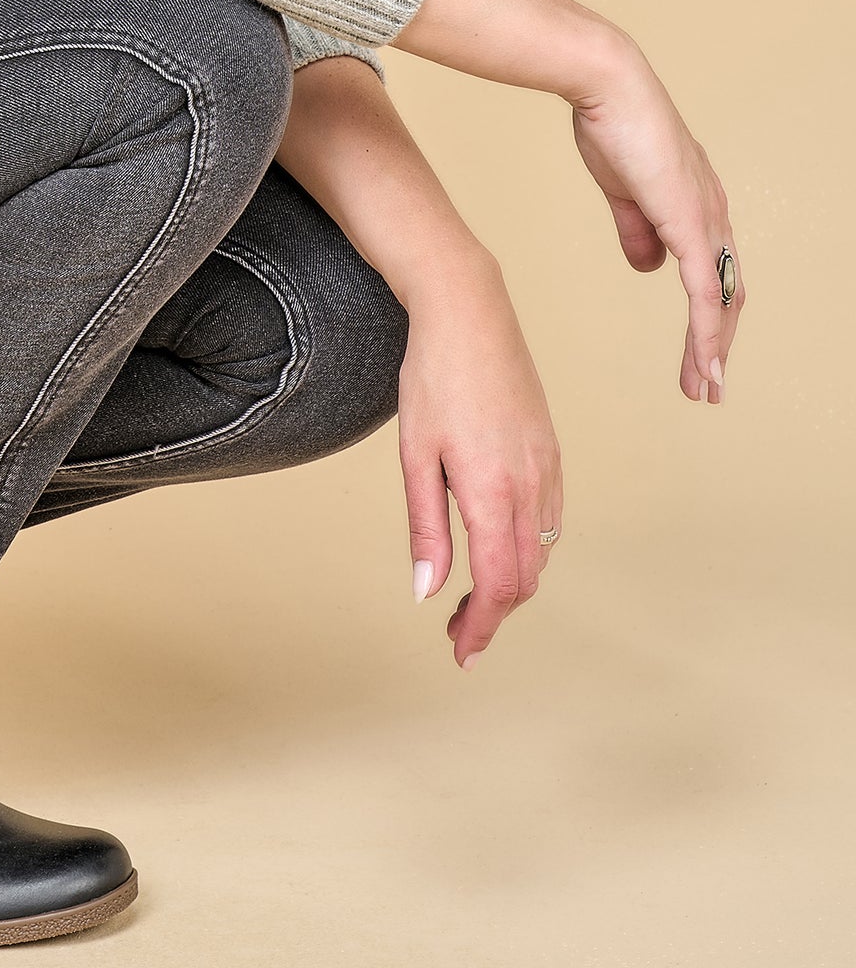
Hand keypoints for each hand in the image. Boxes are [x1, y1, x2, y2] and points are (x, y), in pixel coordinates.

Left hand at [398, 250, 561, 666]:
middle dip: (495, 614)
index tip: (462, 652)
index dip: (483, 627)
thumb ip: (426, 528)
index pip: (500, 585)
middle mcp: (532, 486)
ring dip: (513, 583)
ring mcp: (548, 468)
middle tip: (459, 633)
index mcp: (493, 491)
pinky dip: (528, 548)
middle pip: (526, 577)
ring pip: (541, 551)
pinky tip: (498, 547)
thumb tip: (429, 592)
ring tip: (473, 598)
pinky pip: (549, 519)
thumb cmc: (433, 379)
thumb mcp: (416, 457)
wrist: (470, 315)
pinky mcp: (552, 452)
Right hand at [568, 41, 742, 402]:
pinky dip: (708, 332)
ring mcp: (707, 220)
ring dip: (713, 349)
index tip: (696, 354)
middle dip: (716, 344)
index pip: (712, 274)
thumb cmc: (611, 127)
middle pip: (726, 295)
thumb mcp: (622, 191)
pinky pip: (705, 291)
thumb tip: (648, 266)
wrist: (609, 90)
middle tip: (705, 386)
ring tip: (704, 388)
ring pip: (721, 301)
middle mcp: (713, 215)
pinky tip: (705, 361)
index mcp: (696, 207)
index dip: (708, 317)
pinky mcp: (692, 225)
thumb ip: (637, 231)